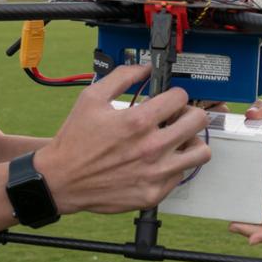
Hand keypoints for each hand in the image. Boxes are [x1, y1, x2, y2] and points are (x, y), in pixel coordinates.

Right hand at [36, 64, 210, 214]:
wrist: (61, 178)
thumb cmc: (75, 140)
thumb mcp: (92, 98)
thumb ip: (122, 76)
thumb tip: (144, 68)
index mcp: (138, 121)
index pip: (180, 97)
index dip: (174, 94)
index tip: (168, 99)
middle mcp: (151, 147)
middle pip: (197, 121)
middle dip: (189, 113)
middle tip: (178, 117)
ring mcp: (155, 173)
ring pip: (200, 152)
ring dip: (192, 141)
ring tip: (178, 140)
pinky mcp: (153, 193)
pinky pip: (182, 175)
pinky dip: (175, 165)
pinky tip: (159, 160)